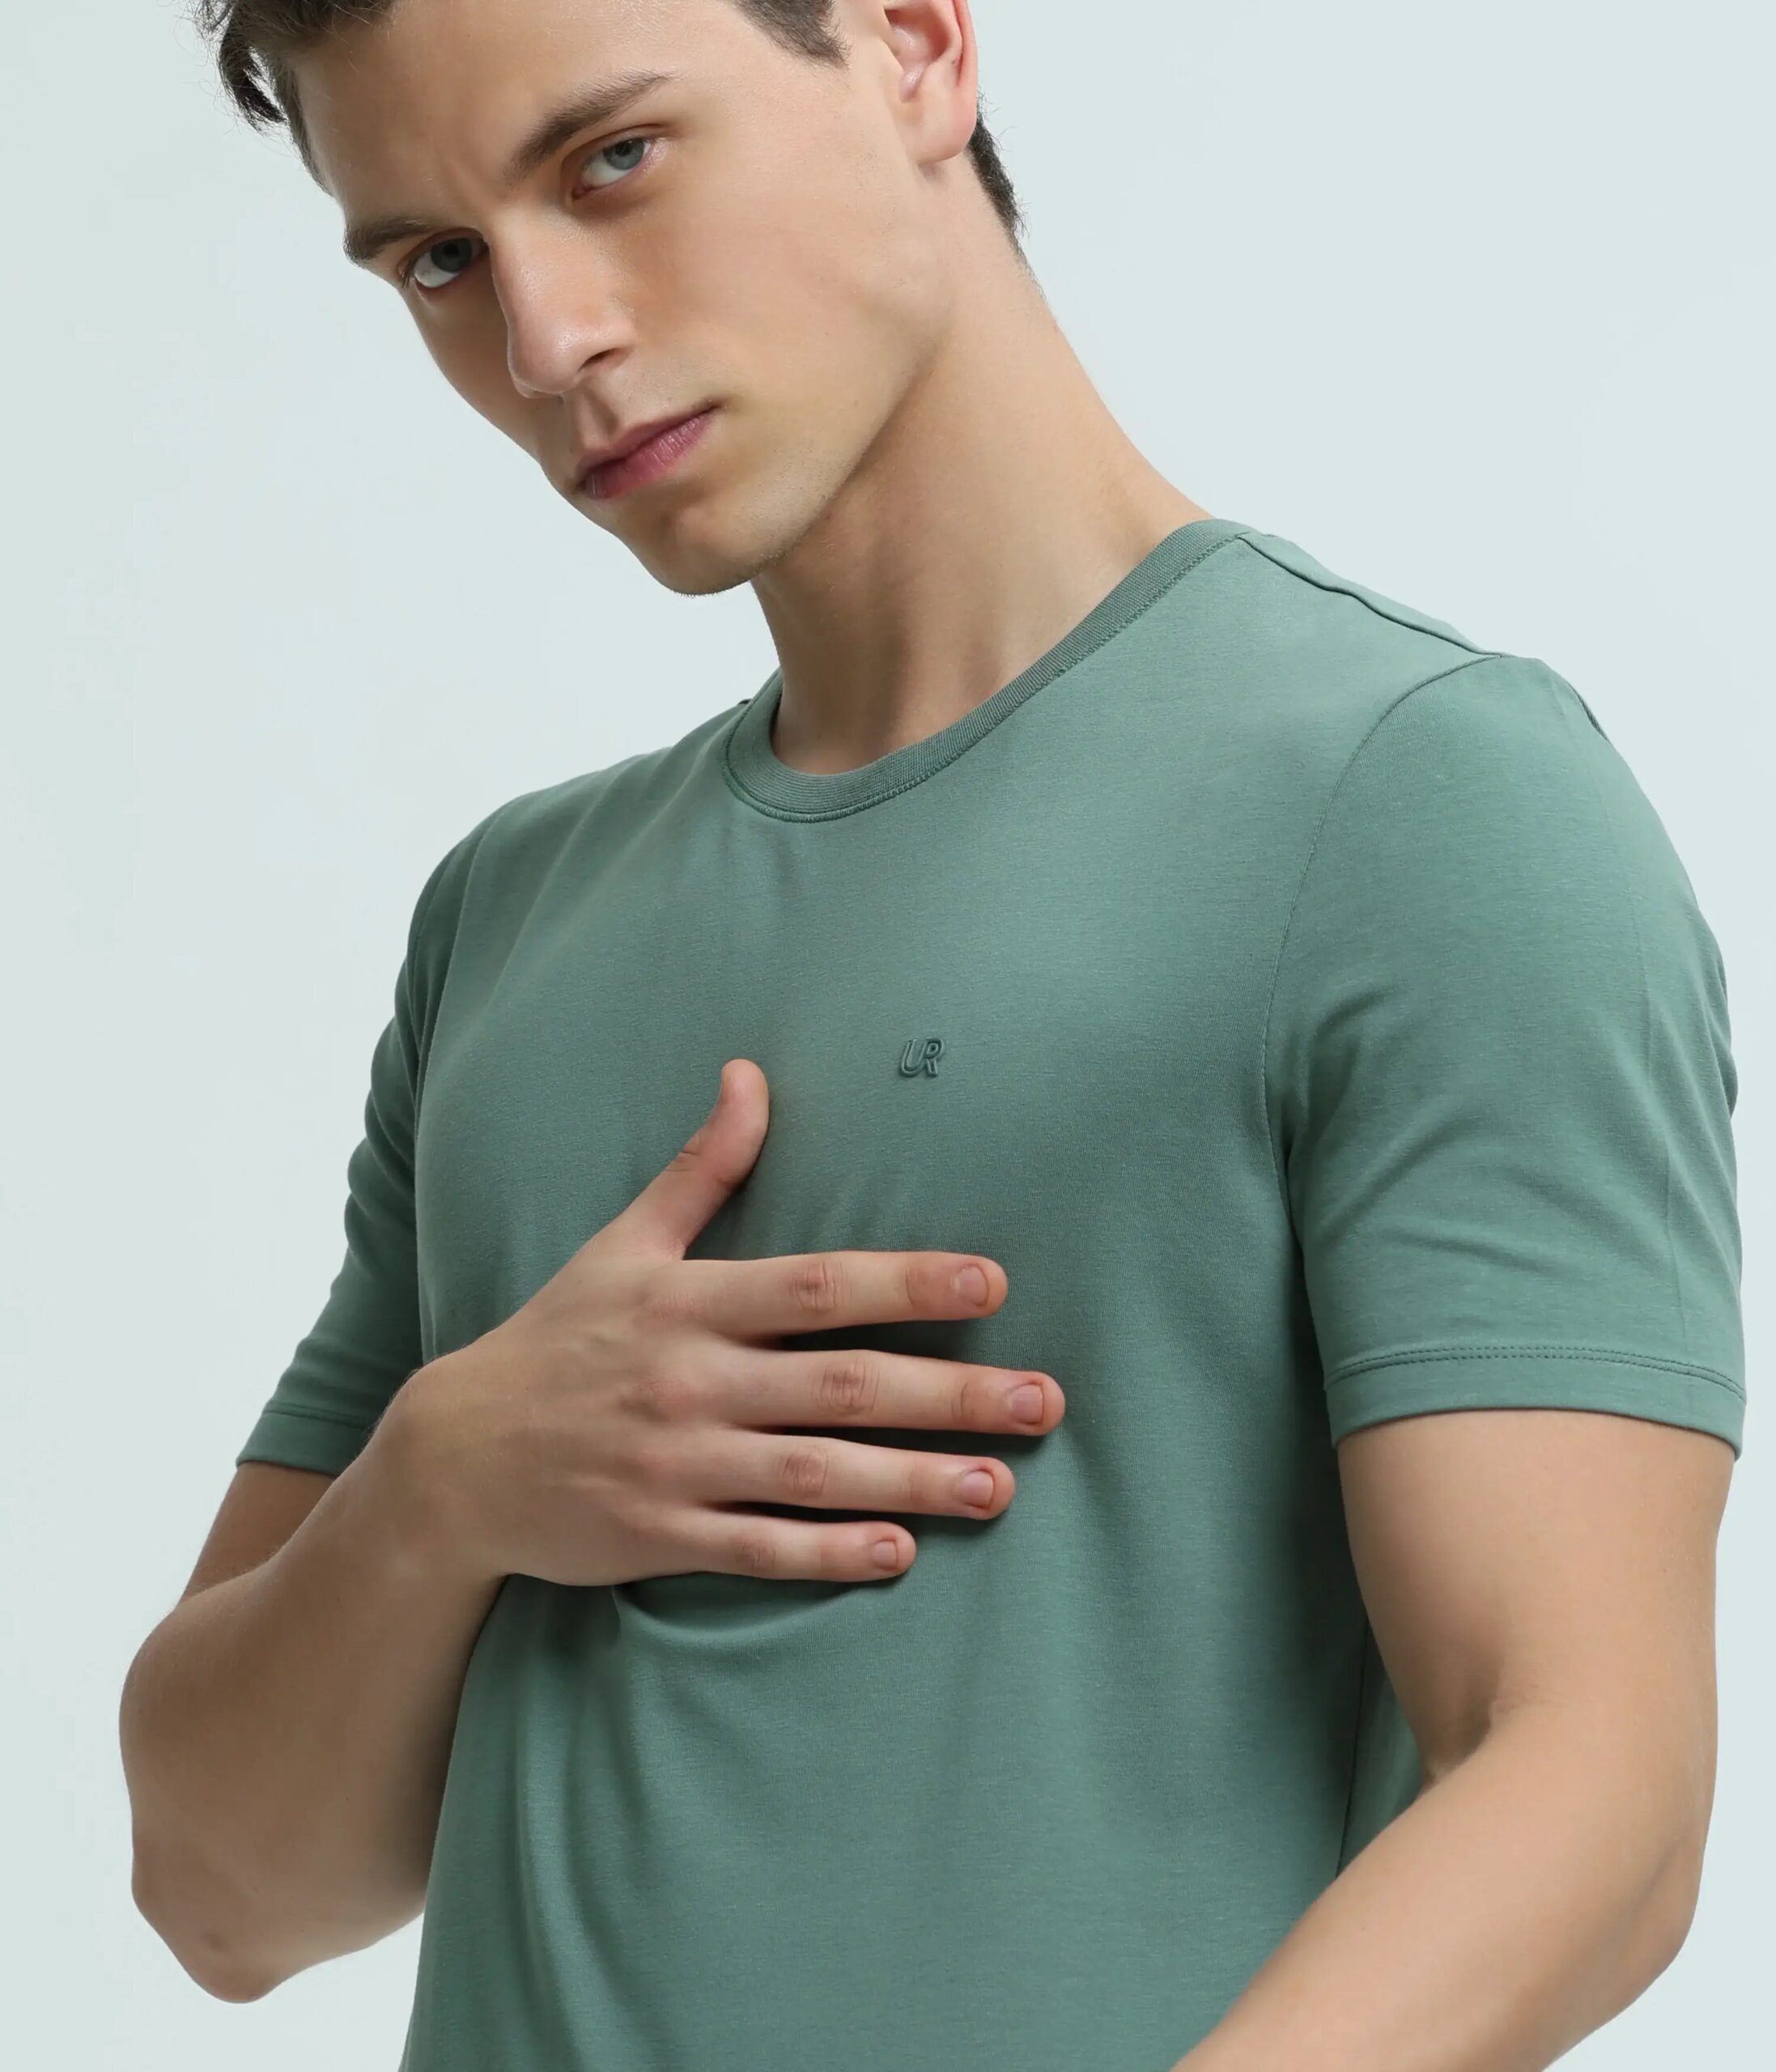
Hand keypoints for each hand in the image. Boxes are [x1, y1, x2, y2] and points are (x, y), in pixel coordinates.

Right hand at [381, 1058, 1063, 1589]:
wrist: (455, 1458)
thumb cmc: (556, 1339)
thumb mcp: (621, 1244)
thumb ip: (701, 1169)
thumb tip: (751, 1074)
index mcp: (687, 1301)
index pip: (817, 1287)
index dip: (908, 1283)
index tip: (994, 1284)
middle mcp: (689, 1380)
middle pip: (841, 1385)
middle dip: (950, 1395)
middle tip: (1044, 1401)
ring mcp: (675, 1464)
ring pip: (814, 1474)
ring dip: (914, 1480)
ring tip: (1002, 1486)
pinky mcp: (659, 1535)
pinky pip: (760, 1550)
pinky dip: (829, 1553)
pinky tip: (900, 1552)